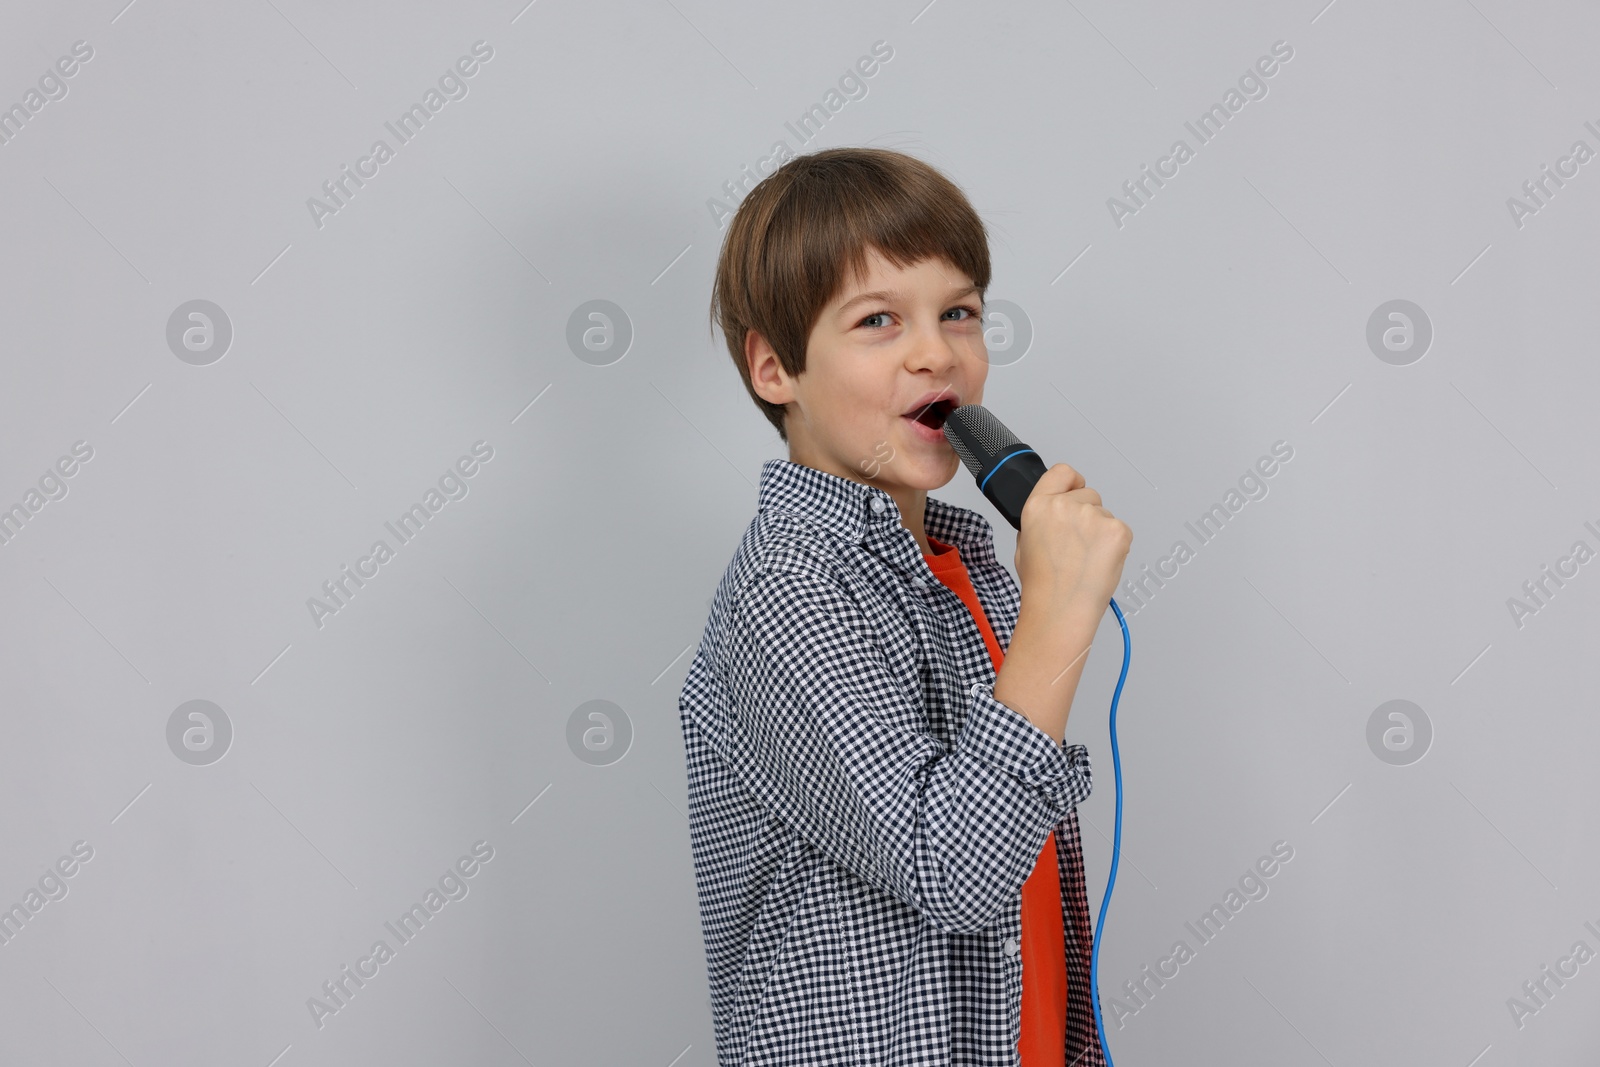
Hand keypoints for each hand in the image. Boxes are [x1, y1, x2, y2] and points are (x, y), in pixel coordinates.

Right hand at [1013, 463, 1132, 625]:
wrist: (1061, 608)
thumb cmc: (1042, 585)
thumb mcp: (1023, 546)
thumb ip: (1039, 522)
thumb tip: (1052, 517)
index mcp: (1039, 506)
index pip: (1062, 472)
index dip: (1071, 482)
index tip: (1076, 490)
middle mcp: (1065, 506)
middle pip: (1089, 495)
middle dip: (1087, 515)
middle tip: (1078, 545)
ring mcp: (1094, 516)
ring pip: (1105, 515)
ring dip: (1101, 533)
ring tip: (1087, 560)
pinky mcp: (1117, 530)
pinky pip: (1120, 530)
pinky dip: (1114, 545)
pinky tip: (1099, 563)